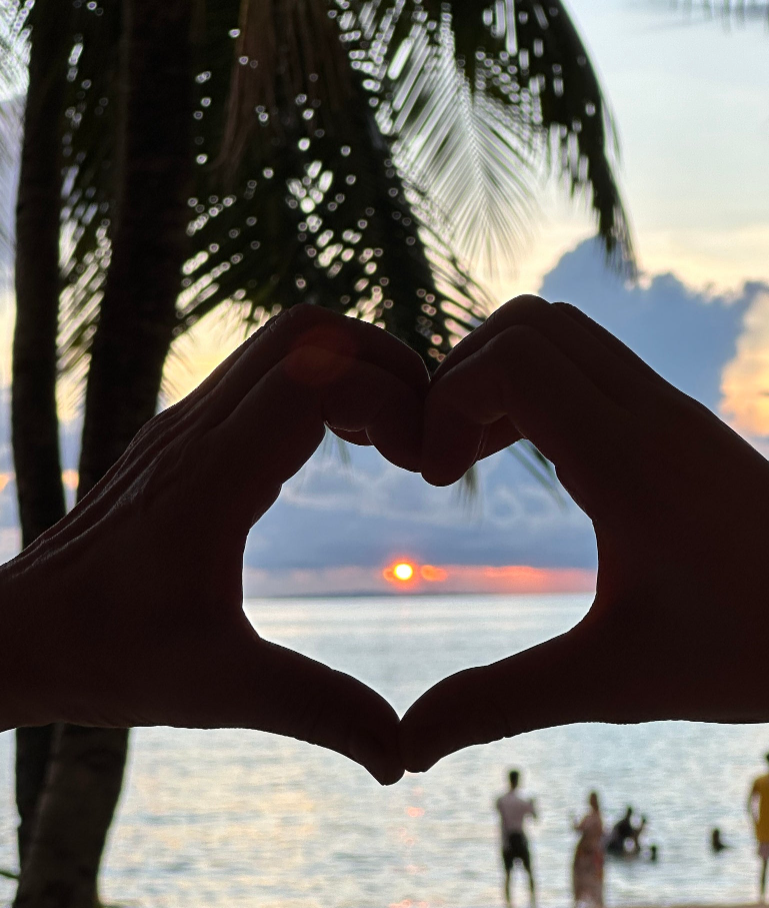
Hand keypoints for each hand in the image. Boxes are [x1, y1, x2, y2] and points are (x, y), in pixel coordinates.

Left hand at [2, 305, 428, 784]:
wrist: (20, 633)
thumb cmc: (107, 657)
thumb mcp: (221, 690)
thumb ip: (320, 712)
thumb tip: (400, 755)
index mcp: (212, 478)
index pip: (316, 375)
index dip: (388, 397)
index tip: (420, 464)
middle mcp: (200, 429)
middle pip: (310, 330)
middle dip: (385, 361)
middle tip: (421, 431)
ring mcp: (189, 422)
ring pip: (289, 340)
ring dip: (355, 368)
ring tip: (394, 438)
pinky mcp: (186, 432)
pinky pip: (268, 370)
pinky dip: (324, 384)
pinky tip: (344, 446)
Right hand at [400, 295, 768, 770]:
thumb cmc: (748, 650)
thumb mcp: (612, 682)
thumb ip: (499, 703)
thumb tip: (409, 746)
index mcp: (627, 460)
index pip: (512, 361)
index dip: (447, 402)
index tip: (436, 478)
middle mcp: (647, 413)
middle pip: (527, 323)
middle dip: (462, 376)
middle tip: (445, 459)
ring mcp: (666, 408)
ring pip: (558, 334)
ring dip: (498, 377)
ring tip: (474, 455)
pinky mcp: (674, 420)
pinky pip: (586, 364)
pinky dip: (536, 389)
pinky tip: (533, 460)